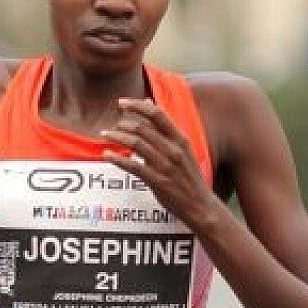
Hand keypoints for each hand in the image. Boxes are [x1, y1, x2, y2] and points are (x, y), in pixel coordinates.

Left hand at [100, 98, 215, 229]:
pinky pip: (133, 166)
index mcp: (181, 139)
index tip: (122, 102)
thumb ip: (165, 127)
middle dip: (123, 123)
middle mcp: (174, 150)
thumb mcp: (183, 148)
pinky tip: (107, 155)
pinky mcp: (158, 181)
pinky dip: (118, 159)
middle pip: (143, 127)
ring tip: (106, 134)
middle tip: (113, 124)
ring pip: (136, 144)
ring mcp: (166, 165)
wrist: (200, 206)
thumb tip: (149, 102)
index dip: (137, 105)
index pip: (157, 114)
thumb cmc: (189, 176)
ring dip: (117, 137)